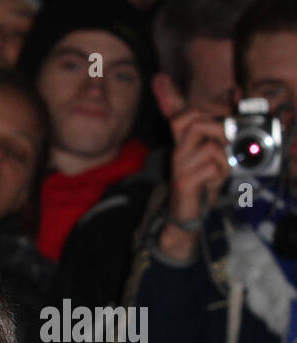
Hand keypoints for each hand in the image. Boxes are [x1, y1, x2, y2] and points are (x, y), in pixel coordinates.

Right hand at [159, 107, 230, 259]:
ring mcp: (179, 165)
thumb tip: (233, 95)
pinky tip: (215, 180)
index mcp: (183, 141)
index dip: (168, 95)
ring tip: (222, 163)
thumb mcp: (215, 152)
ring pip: (206, 141)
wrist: (189, 213)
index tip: (159, 79)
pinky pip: (211, 164)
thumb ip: (223, 128)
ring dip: (223, 150)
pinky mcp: (184, 180)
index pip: (176, 113)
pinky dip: (221, 171)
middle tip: (229, 137)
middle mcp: (178, 150)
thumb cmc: (204, 182)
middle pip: (192, 120)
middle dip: (218, 122)